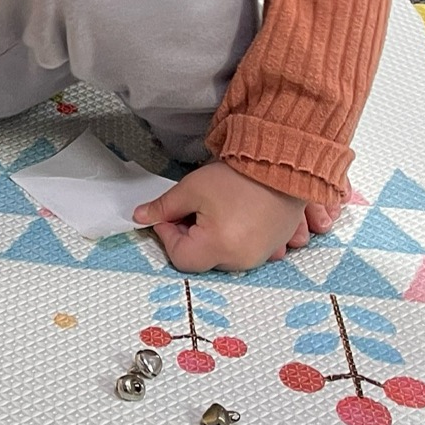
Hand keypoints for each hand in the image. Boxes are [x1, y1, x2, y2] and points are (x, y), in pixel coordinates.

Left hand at [132, 161, 339, 272]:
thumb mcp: (192, 189)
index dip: (168, 234)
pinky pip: (246, 251)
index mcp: (217, 248)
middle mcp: (240, 260)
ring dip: (212, 237)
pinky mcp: (274, 247)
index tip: (169, 213)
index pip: (179, 256)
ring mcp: (260, 257)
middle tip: (191, 208)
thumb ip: (163, 207)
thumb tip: (140, 217)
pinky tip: (236, 214)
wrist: (284, 164)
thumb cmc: (237, 176)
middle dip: (190, 235)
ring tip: (216, 209)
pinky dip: (235, 237)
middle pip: (202, 258)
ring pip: (223, 256)